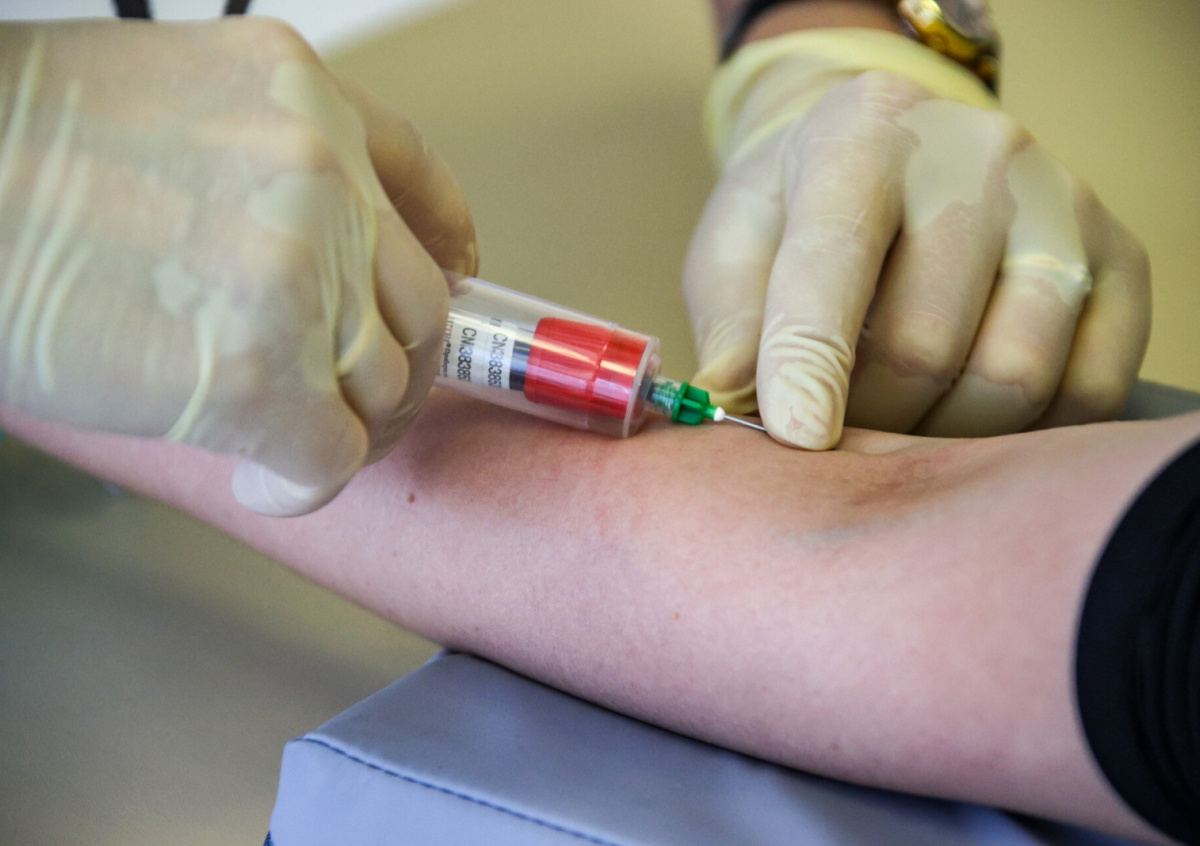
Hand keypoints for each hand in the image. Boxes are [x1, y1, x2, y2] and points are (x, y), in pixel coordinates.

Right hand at [0, 18, 476, 514]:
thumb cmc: (7, 152)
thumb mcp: (162, 110)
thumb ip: (256, 171)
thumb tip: (302, 267)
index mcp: (297, 95)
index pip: (417, 177)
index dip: (445, 245)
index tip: (455, 282)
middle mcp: (320, 173)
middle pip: (418, 301)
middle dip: (399, 366)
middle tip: (364, 401)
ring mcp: (301, 273)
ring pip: (382, 383)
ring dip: (350, 429)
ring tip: (294, 442)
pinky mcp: (261, 372)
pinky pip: (334, 454)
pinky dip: (308, 484)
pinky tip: (267, 479)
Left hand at [684, 30, 1149, 448]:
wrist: (888, 154)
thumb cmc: (794, 213)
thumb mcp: (735, 248)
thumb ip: (731, 322)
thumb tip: (727, 405)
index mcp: (863, 134)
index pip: (835, 261)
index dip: (810, 361)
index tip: (797, 438)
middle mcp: (978, 155)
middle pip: (924, 344)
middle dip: (866, 417)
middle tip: (834, 432)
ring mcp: (1063, 204)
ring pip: (1012, 376)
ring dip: (940, 435)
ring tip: (895, 425)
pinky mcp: (1120, 261)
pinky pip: (1088, 391)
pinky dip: (1022, 437)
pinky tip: (965, 422)